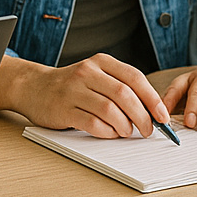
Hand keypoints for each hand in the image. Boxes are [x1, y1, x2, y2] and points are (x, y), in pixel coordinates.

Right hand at [18, 54, 171, 138]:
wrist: (33, 87)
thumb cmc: (72, 86)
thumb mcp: (96, 76)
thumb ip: (120, 87)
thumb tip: (152, 111)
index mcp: (100, 62)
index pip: (134, 78)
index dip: (152, 99)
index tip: (163, 116)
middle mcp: (86, 72)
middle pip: (124, 95)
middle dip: (142, 116)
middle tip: (148, 130)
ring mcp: (73, 90)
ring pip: (110, 110)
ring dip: (125, 126)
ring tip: (126, 132)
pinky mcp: (64, 109)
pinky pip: (93, 124)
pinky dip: (107, 132)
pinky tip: (109, 134)